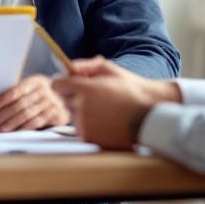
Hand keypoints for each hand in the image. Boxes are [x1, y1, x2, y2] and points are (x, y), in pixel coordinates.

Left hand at [0, 75, 68, 131]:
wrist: (73, 96)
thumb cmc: (43, 93)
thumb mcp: (34, 88)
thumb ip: (19, 94)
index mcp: (35, 81)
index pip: (12, 92)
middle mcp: (44, 90)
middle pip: (18, 105)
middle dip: (0, 116)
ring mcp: (51, 103)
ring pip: (26, 115)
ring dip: (10, 124)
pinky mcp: (57, 114)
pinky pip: (37, 122)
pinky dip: (24, 128)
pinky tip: (14, 132)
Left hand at [52, 56, 179, 148]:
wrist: (147, 116)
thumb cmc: (129, 89)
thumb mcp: (108, 69)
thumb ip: (84, 66)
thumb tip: (67, 69)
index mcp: (85, 88)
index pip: (57, 85)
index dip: (63, 83)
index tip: (70, 84)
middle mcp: (81, 106)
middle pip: (64, 100)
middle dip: (75, 97)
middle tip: (95, 97)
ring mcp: (84, 123)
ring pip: (73, 115)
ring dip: (82, 112)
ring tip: (104, 109)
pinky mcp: (88, 137)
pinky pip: (80, 128)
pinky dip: (89, 125)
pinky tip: (105, 121)